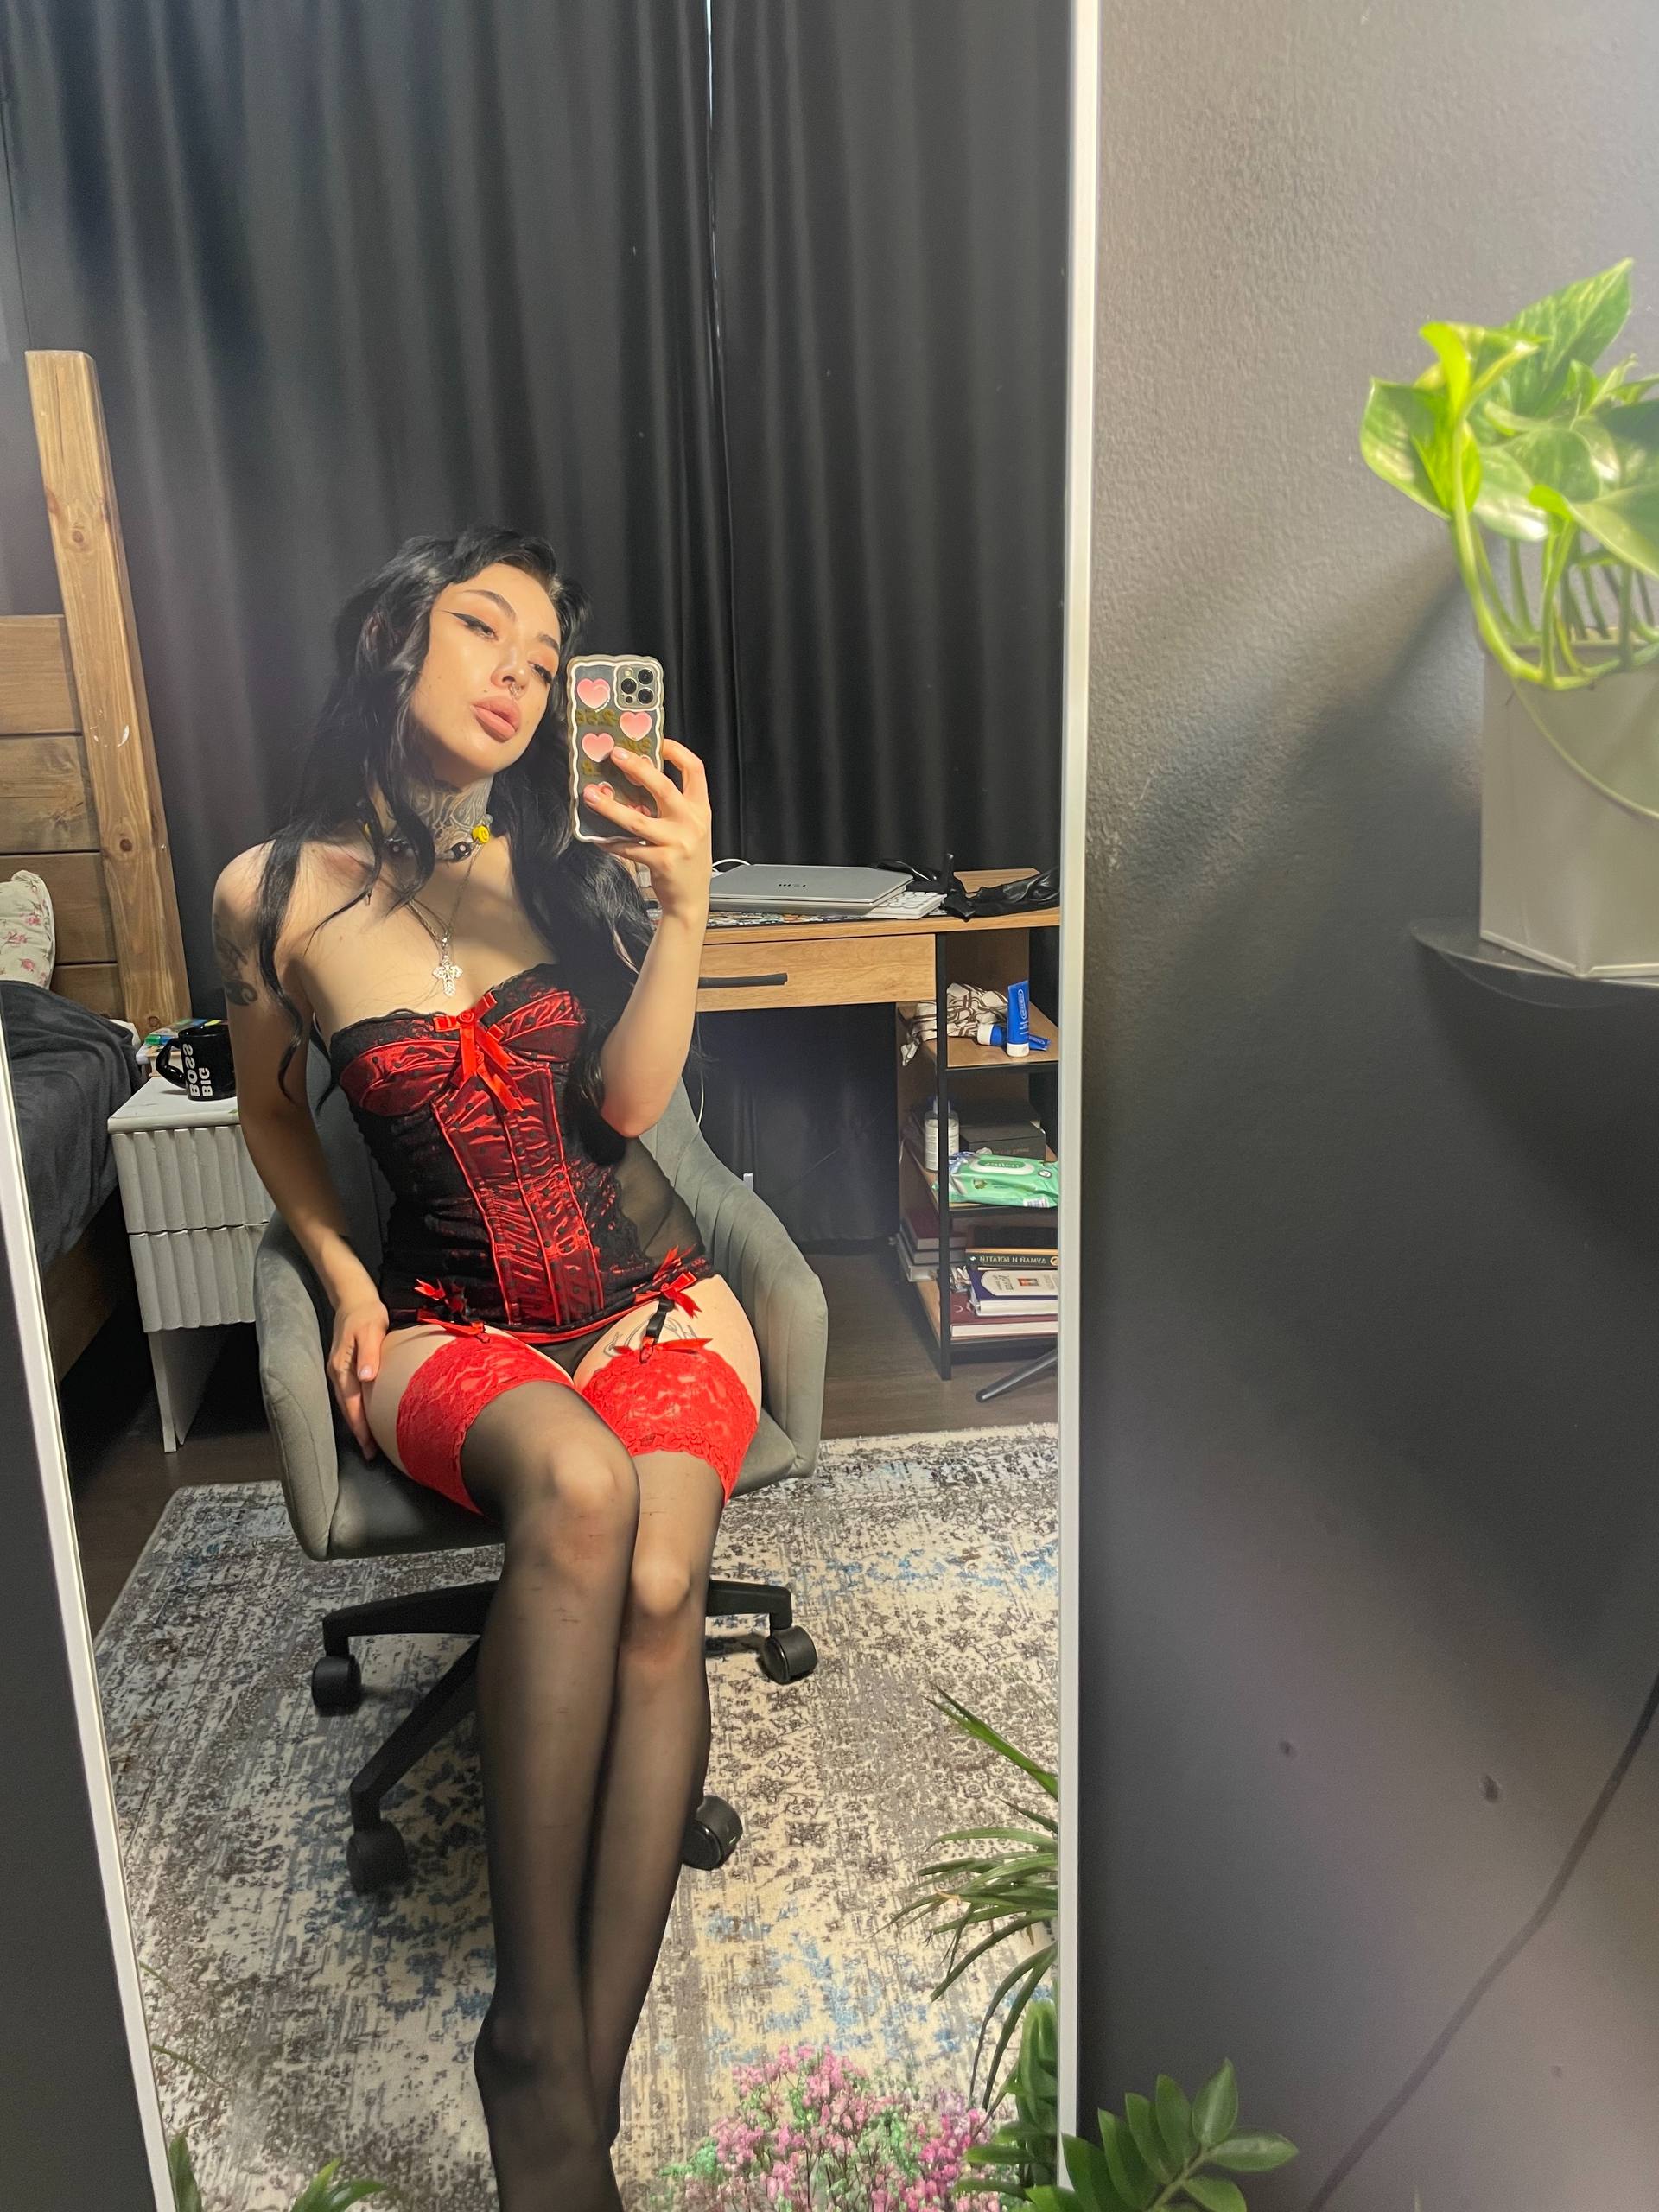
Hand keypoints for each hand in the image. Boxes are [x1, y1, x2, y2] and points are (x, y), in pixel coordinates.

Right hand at [328, 1296, 388, 1457]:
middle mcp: (337, 1372)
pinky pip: (350, 1393)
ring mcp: (339, 1370)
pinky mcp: (345, 1366)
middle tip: (371, 1453)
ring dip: (357, 1421)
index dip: (360, 1426)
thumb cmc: (366, 1314)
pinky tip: (366, 1414)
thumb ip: (369, 1354)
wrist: (354, 1298)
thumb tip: (366, 1377)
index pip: (351, 1404)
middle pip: (347, 1408)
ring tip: (369, 1440)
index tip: (369, 1445)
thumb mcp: (371, 1330)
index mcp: (341, 1367)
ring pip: (347, 1402)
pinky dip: (357, 1407)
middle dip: (358, 1431)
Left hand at [582, 738, 711, 920]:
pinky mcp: (662, 861)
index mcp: (701, 809)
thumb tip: (636, 783)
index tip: (658, 741)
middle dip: (637, 768)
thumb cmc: (687, 861)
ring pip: (637, 818)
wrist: (691, 899)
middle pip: (663, 787)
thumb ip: (673, 807)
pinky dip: (611, 842)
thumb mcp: (690, 829)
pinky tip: (598, 838)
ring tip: (590, 796)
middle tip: (615, 756)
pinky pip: (629, 847)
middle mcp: (692, 823)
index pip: (695, 770)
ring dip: (610, 806)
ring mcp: (677, 843)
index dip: (677, 752)